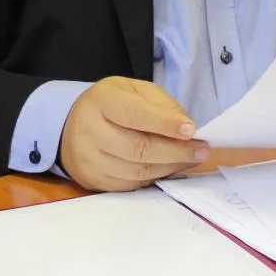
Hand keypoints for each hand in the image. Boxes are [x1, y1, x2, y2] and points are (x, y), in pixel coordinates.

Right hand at [60, 76, 209, 191]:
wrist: (73, 126)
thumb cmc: (112, 104)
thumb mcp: (135, 91)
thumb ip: (161, 105)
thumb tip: (186, 128)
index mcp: (101, 101)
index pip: (134, 114)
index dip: (164, 123)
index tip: (191, 130)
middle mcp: (89, 130)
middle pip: (138, 148)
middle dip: (175, 151)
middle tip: (201, 150)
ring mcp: (89, 159)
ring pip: (137, 170)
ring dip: (170, 167)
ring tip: (191, 159)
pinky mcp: (93, 180)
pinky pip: (131, 184)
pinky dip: (156, 177)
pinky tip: (170, 168)